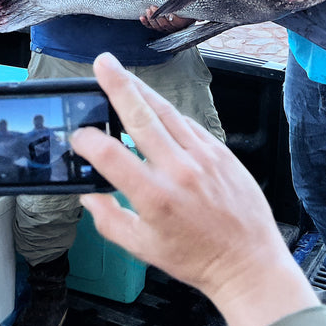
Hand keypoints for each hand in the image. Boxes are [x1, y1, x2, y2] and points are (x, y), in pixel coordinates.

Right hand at [71, 54, 317, 325]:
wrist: (247, 262)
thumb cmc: (196, 259)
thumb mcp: (142, 248)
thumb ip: (109, 220)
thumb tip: (88, 195)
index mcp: (154, 197)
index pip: (110, 155)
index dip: (88, 141)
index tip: (78, 136)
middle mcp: (179, 171)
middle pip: (141, 117)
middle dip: (119, 86)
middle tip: (103, 63)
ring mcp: (204, 158)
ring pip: (168, 113)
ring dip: (143, 91)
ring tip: (123, 75)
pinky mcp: (221, 153)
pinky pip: (190, 125)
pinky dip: (170, 115)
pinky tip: (157, 109)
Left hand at [139, 5, 193, 33]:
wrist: (185, 14)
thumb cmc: (189, 10)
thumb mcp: (194, 10)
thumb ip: (198, 13)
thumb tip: (203, 16)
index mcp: (182, 23)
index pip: (175, 22)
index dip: (169, 16)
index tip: (165, 9)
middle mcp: (173, 28)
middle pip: (164, 25)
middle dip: (157, 16)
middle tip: (153, 7)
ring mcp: (165, 28)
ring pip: (157, 27)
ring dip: (151, 18)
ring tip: (148, 10)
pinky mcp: (158, 26)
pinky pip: (151, 27)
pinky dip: (145, 22)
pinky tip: (142, 17)